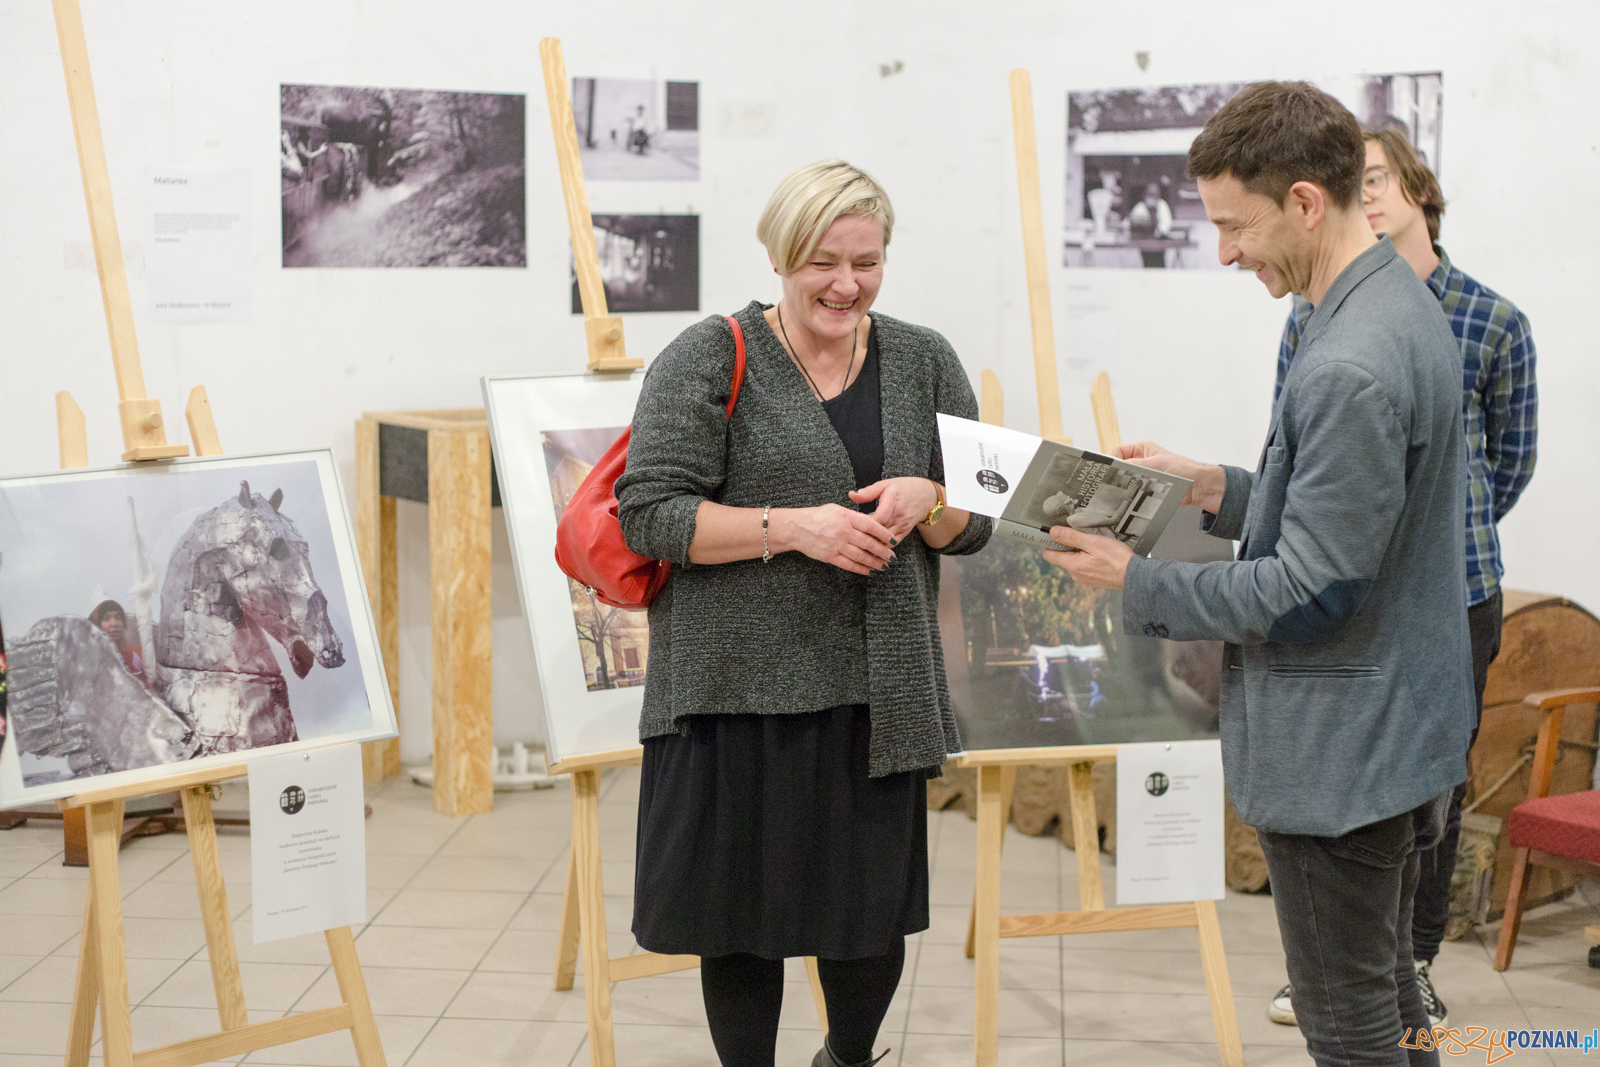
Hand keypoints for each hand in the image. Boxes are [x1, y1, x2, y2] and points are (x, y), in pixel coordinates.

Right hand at [779, 503, 896, 574]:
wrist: (796, 527)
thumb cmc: (818, 516)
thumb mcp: (837, 509)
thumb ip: (854, 517)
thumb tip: (872, 524)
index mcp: (846, 517)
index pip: (871, 525)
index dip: (884, 534)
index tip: (893, 540)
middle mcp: (843, 531)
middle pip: (869, 543)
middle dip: (883, 552)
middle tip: (892, 557)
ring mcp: (836, 545)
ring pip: (861, 556)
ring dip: (875, 562)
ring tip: (884, 566)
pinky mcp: (830, 556)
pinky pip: (849, 565)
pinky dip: (861, 569)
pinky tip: (869, 571)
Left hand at [849, 477, 938, 543]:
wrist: (926, 496)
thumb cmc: (903, 488)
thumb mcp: (886, 485)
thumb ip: (868, 492)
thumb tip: (851, 495)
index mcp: (893, 501)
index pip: (879, 518)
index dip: (866, 525)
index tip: (854, 525)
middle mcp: (899, 516)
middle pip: (881, 532)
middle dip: (866, 538)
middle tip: (852, 541)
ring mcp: (903, 526)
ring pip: (886, 541)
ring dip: (873, 545)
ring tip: (859, 548)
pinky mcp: (904, 532)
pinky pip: (892, 544)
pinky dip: (882, 548)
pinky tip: (871, 550)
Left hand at [1040, 525, 1133, 589]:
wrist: (1135, 576)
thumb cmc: (1115, 558)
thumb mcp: (1092, 542)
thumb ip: (1071, 537)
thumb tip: (1052, 532)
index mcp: (1072, 565)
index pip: (1049, 555)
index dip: (1049, 543)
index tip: (1054, 533)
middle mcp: (1075, 575)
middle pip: (1062, 558)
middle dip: (1067, 546)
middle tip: (1080, 535)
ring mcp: (1085, 579)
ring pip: (1074, 562)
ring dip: (1079, 553)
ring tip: (1093, 544)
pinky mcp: (1094, 581)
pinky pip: (1085, 568)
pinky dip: (1088, 560)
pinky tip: (1100, 554)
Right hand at [1115, 441, 1225, 512]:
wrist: (1196, 487)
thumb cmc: (1182, 470)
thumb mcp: (1154, 464)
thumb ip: (1133, 465)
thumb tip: (1116, 469)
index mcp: (1141, 448)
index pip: (1118, 452)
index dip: (1115, 461)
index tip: (1114, 471)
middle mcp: (1141, 460)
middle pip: (1121, 467)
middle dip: (1121, 475)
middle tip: (1123, 481)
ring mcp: (1143, 474)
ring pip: (1126, 479)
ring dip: (1129, 485)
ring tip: (1135, 488)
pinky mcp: (1147, 486)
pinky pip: (1134, 489)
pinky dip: (1134, 493)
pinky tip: (1138, 495)